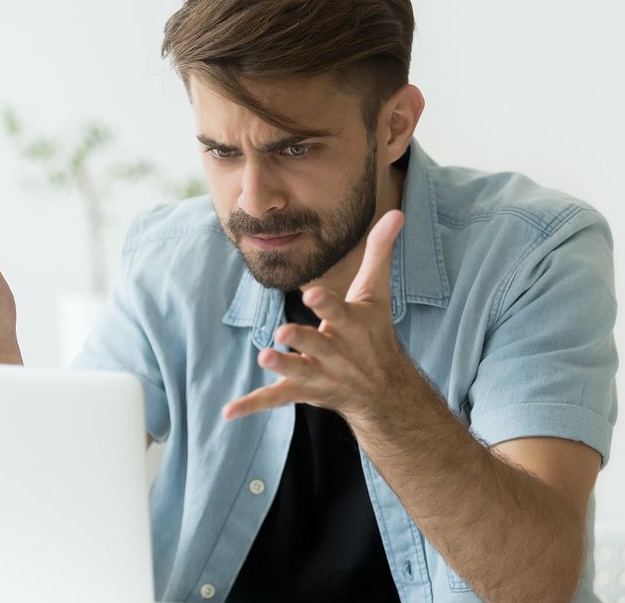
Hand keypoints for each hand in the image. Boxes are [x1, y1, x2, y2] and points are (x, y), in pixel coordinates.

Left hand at [222, 210, 415, 424]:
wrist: (383, 390)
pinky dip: (252, 404)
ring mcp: (319, 373)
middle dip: (301, 339)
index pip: (338, 312)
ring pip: (298, 371)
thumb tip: (395, 212)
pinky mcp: (303, 390)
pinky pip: (276, 398)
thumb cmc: (375, 333)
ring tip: (263, 357)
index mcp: (352, 325)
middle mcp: (336, 352)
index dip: (325, 304)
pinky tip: (228, 411)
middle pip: (316, 343)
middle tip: (283, 333)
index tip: (310, 294)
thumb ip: (379, 253)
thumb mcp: (377, 293)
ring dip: (281, 366)